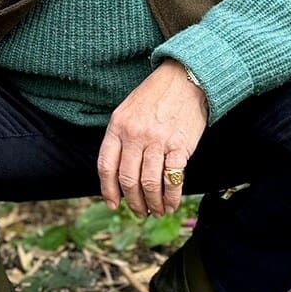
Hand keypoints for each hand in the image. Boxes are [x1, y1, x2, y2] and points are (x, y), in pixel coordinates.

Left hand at [98, 61, 205, 216]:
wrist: (185, 79)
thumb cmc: (156, 96)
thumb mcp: (128, 110)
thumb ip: (120, 138)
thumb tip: (118, 172)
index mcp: (118, 126)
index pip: (106, 165)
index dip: (108, 190)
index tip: (113, 204)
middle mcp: (135, 134)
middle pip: (127, 178)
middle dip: (133, 202)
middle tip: (139, 212)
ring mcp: (157, 141)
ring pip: (149, 183)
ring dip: (152, 203)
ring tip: (156, 211)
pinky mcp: (179, 146)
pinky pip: (172, 179)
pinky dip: (171, 197)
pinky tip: (171, 204)